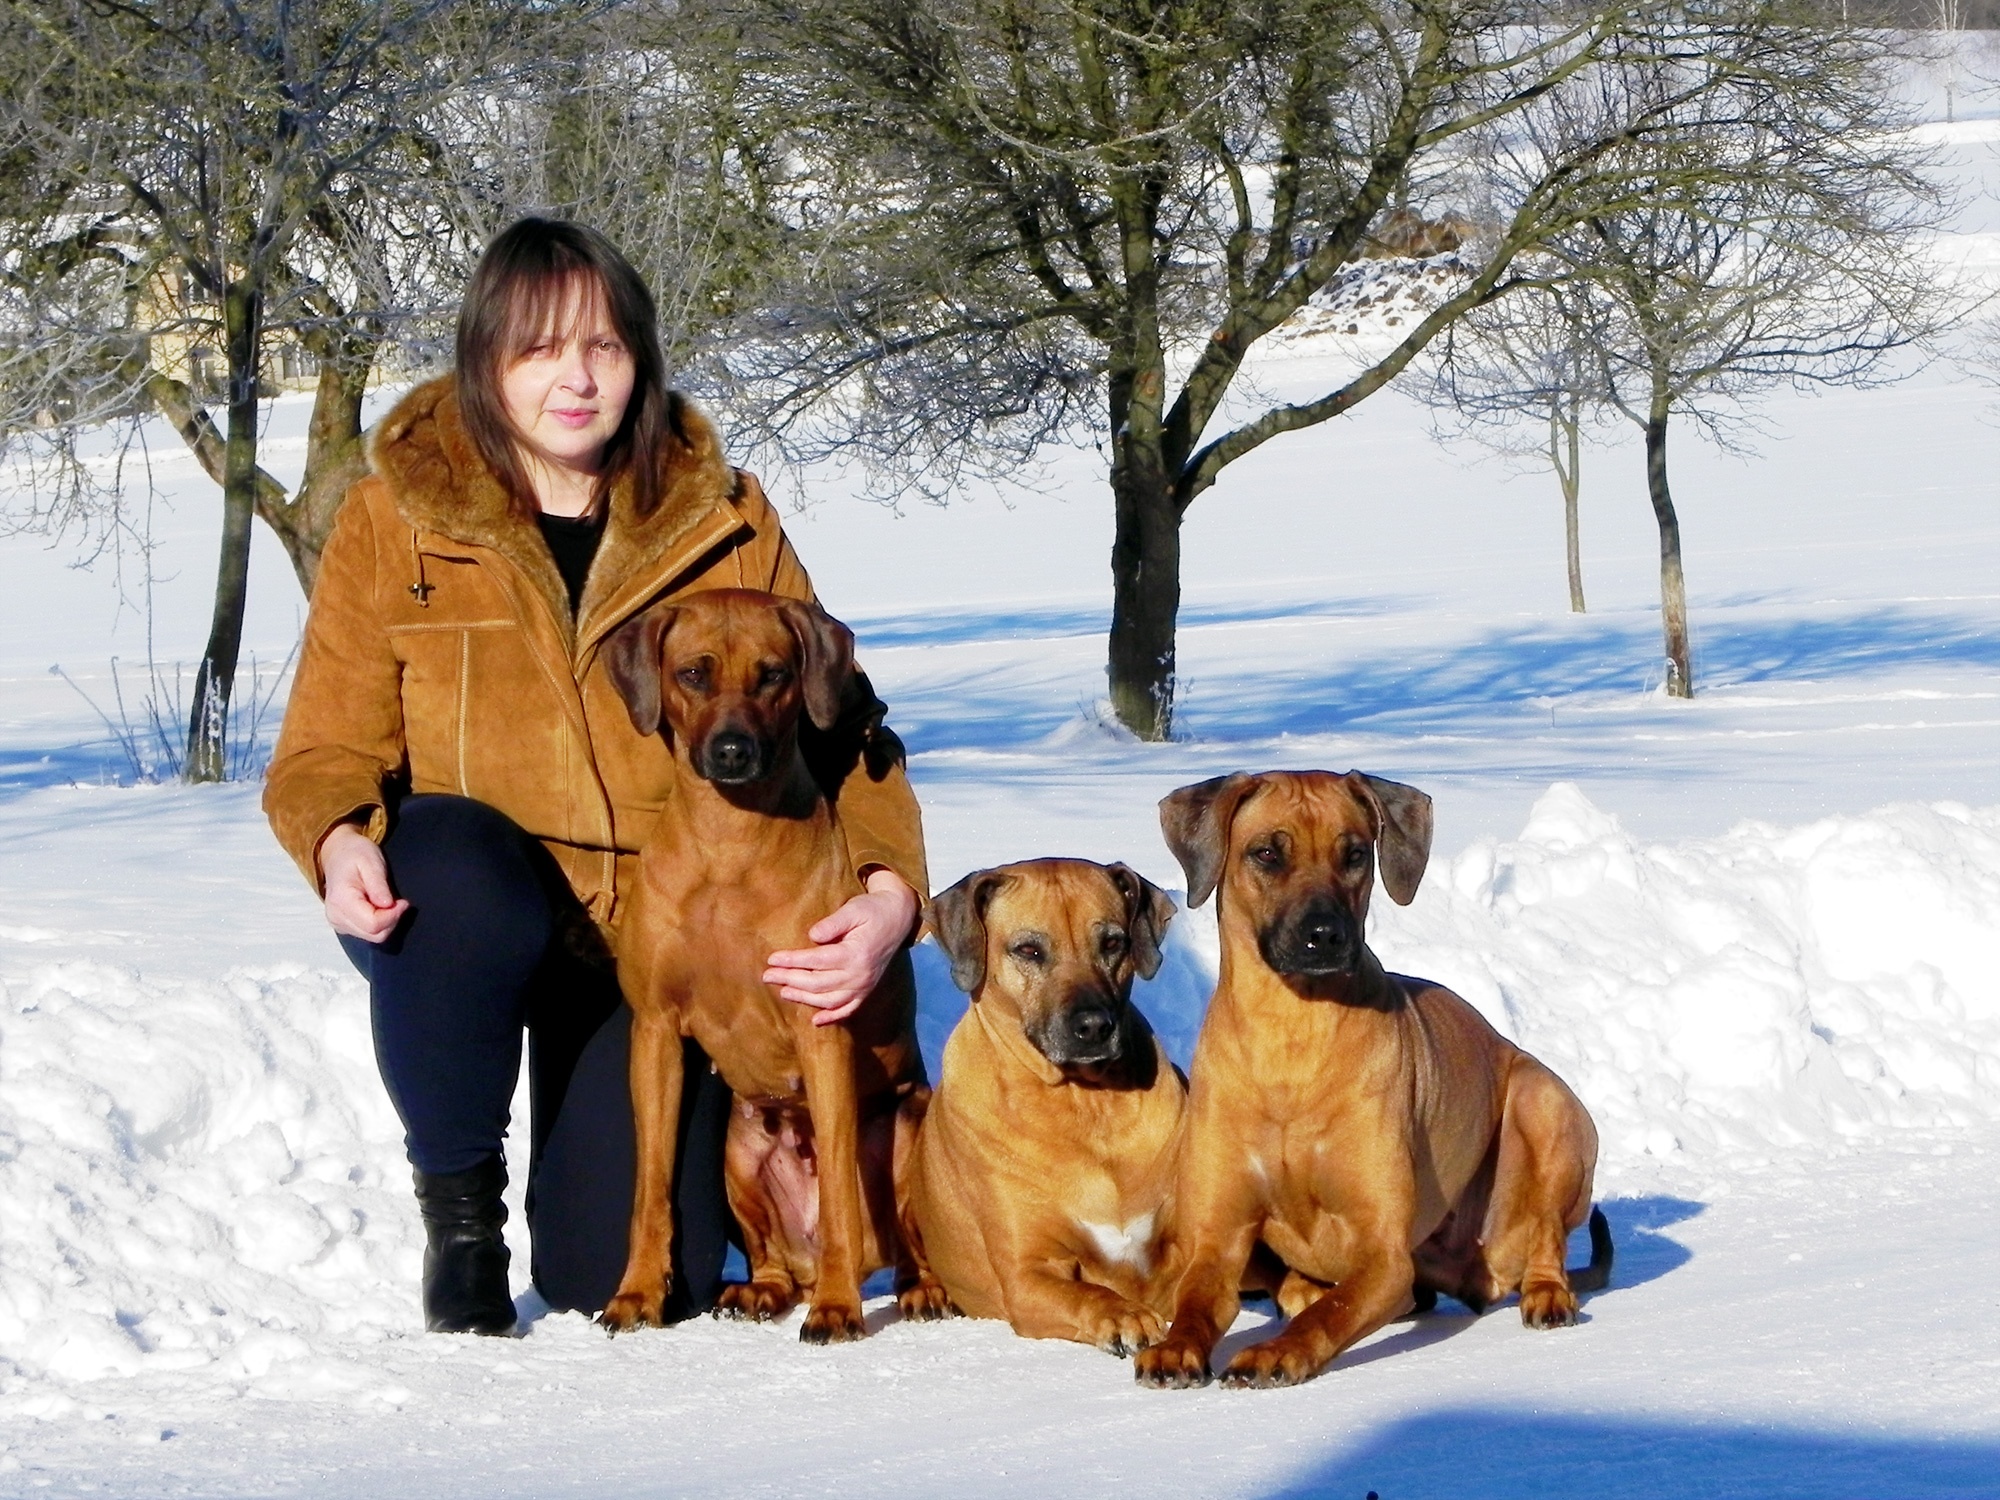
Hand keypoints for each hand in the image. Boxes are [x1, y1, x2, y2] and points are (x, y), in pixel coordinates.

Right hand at [319, 822, 408, 942]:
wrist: (338, 854)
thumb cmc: (355, 854)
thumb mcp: (371, 862)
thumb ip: (378, 885)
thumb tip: (387, 905)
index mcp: (341, 901)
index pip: (373, 924)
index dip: (393, 915)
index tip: (403, 902)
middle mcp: (336, 916)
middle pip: (374, 934)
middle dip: (391, 920)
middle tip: (398, 901)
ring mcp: (338, 922)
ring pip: (372, 937)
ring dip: (386, 922)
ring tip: (387, 901)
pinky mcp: (343, 924)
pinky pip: (367, 933)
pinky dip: (378, 923)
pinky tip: (379, 907)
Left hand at [765, 870, 919, 1026]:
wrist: (898, 918)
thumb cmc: (872, 910)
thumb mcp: (853, 909)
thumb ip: (833, 923)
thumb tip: (812, 936)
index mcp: (855, 953)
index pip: (816, 961)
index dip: (792, 961)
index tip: (771, 959)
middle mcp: (859, 975)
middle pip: (817, 982)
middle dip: (790, 979)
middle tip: (767, 976)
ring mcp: (864, 985)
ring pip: (829, 999)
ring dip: (804, 998)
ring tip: (783, 992)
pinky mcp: (867, 990)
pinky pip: (848, 1009)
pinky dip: (832, 1017)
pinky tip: (815, 1021)